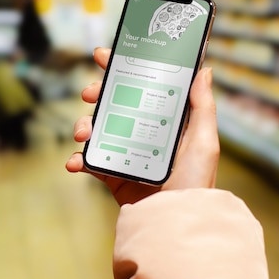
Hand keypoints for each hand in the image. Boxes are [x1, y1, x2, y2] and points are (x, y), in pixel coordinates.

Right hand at [65, 47, 219, 205]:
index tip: (103, 56)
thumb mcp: (203, 141)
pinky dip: (77, 160)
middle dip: (96, 94)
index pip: (140, 87)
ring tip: (82, 134)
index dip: (121, 69)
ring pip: (96, 129)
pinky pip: (90, 162)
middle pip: (112, 103)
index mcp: (163, 120)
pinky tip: (74, 162)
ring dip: (82, 125)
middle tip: (90, 94)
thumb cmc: (195, 182)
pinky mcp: (112, 174)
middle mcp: (141, 132)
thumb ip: (202, 106)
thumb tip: (204, 69)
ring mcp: (124, 152)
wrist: (175, 222)